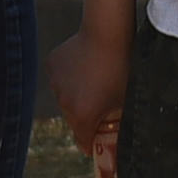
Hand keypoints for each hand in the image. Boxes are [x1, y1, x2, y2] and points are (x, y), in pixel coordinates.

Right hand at [48, 24, 127, 177]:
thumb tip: (123, 137)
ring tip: (96, 78)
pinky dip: (70, 75)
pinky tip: (86, 64)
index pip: (83, 142)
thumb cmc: (122, 67)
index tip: (98, 143)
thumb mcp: (126, 99)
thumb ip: (120, 121)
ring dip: (78, 94)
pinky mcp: (52, 65)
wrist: (108, 33)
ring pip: (66, 96)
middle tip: (102, 104)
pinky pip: (61, 77)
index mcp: (82, 116)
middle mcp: (64, 103)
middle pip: (75, 119)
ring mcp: (55, 83)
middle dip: (87, 116)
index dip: (93, 144)